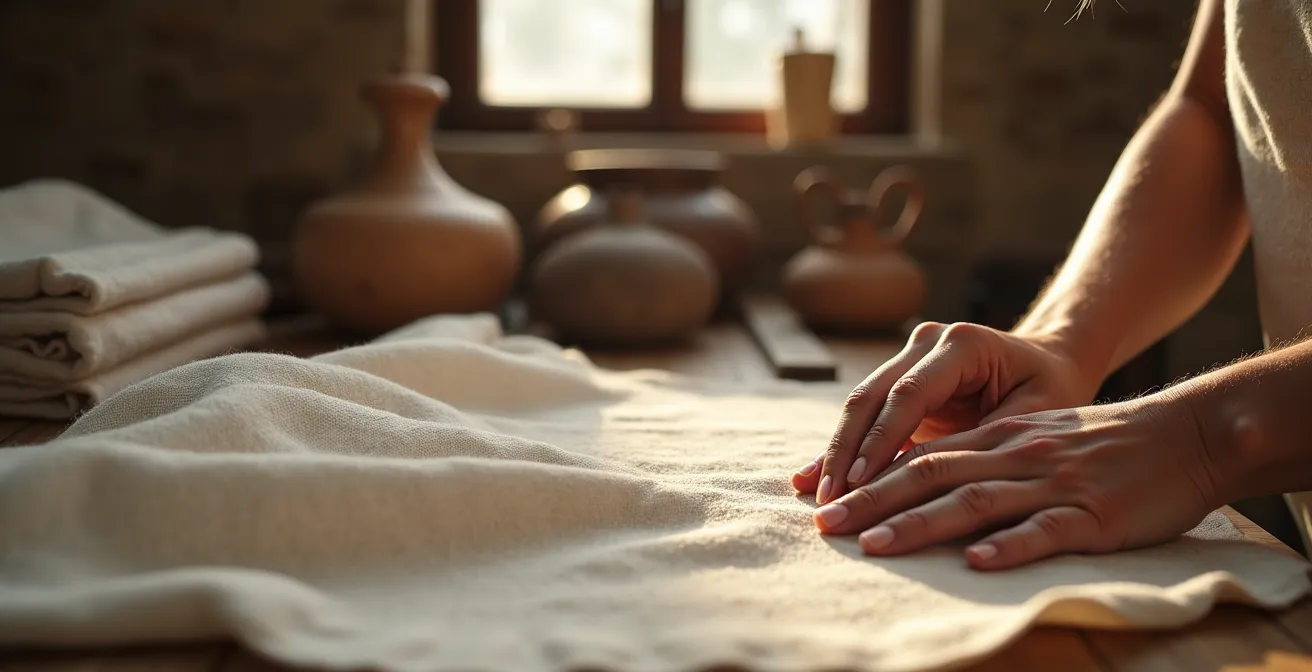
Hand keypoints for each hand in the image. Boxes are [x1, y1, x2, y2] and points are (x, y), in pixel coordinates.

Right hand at [793, 321, 1100, 504]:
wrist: (1049, 361)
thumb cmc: (1052, 390)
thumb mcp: (1037, 416)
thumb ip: (984, 443)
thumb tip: (938, 486)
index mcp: (962, 344)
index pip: (909, 395)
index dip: (881, 441)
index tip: (861, 484)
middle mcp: (926, 342)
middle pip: (872, 397)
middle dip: (847, 451)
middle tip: (830, 499)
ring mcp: (906, 357)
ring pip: (859, 406)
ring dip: (837, 452)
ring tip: (818, 496)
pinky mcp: (897, 380)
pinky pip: (864, 417)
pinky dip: (842, 449)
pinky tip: (809, 476)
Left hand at [808, 394, 1225, 569]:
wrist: (1188, 433)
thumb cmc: (1104, 443)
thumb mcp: (1034, 437)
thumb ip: (980, 455)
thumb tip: (918, 478)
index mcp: (999, 437)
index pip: (921, 454)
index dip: (869, 477)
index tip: (823, 501)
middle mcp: (1017, 454)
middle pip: (931, 473)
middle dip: (872, 500)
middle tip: (827, 526)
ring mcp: (1054, 483)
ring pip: (975, 500)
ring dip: (920, 523)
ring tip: (876, 545)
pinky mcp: (1095, 514)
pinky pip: (1047, 529)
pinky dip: (1009, 545)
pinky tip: (977, 561)